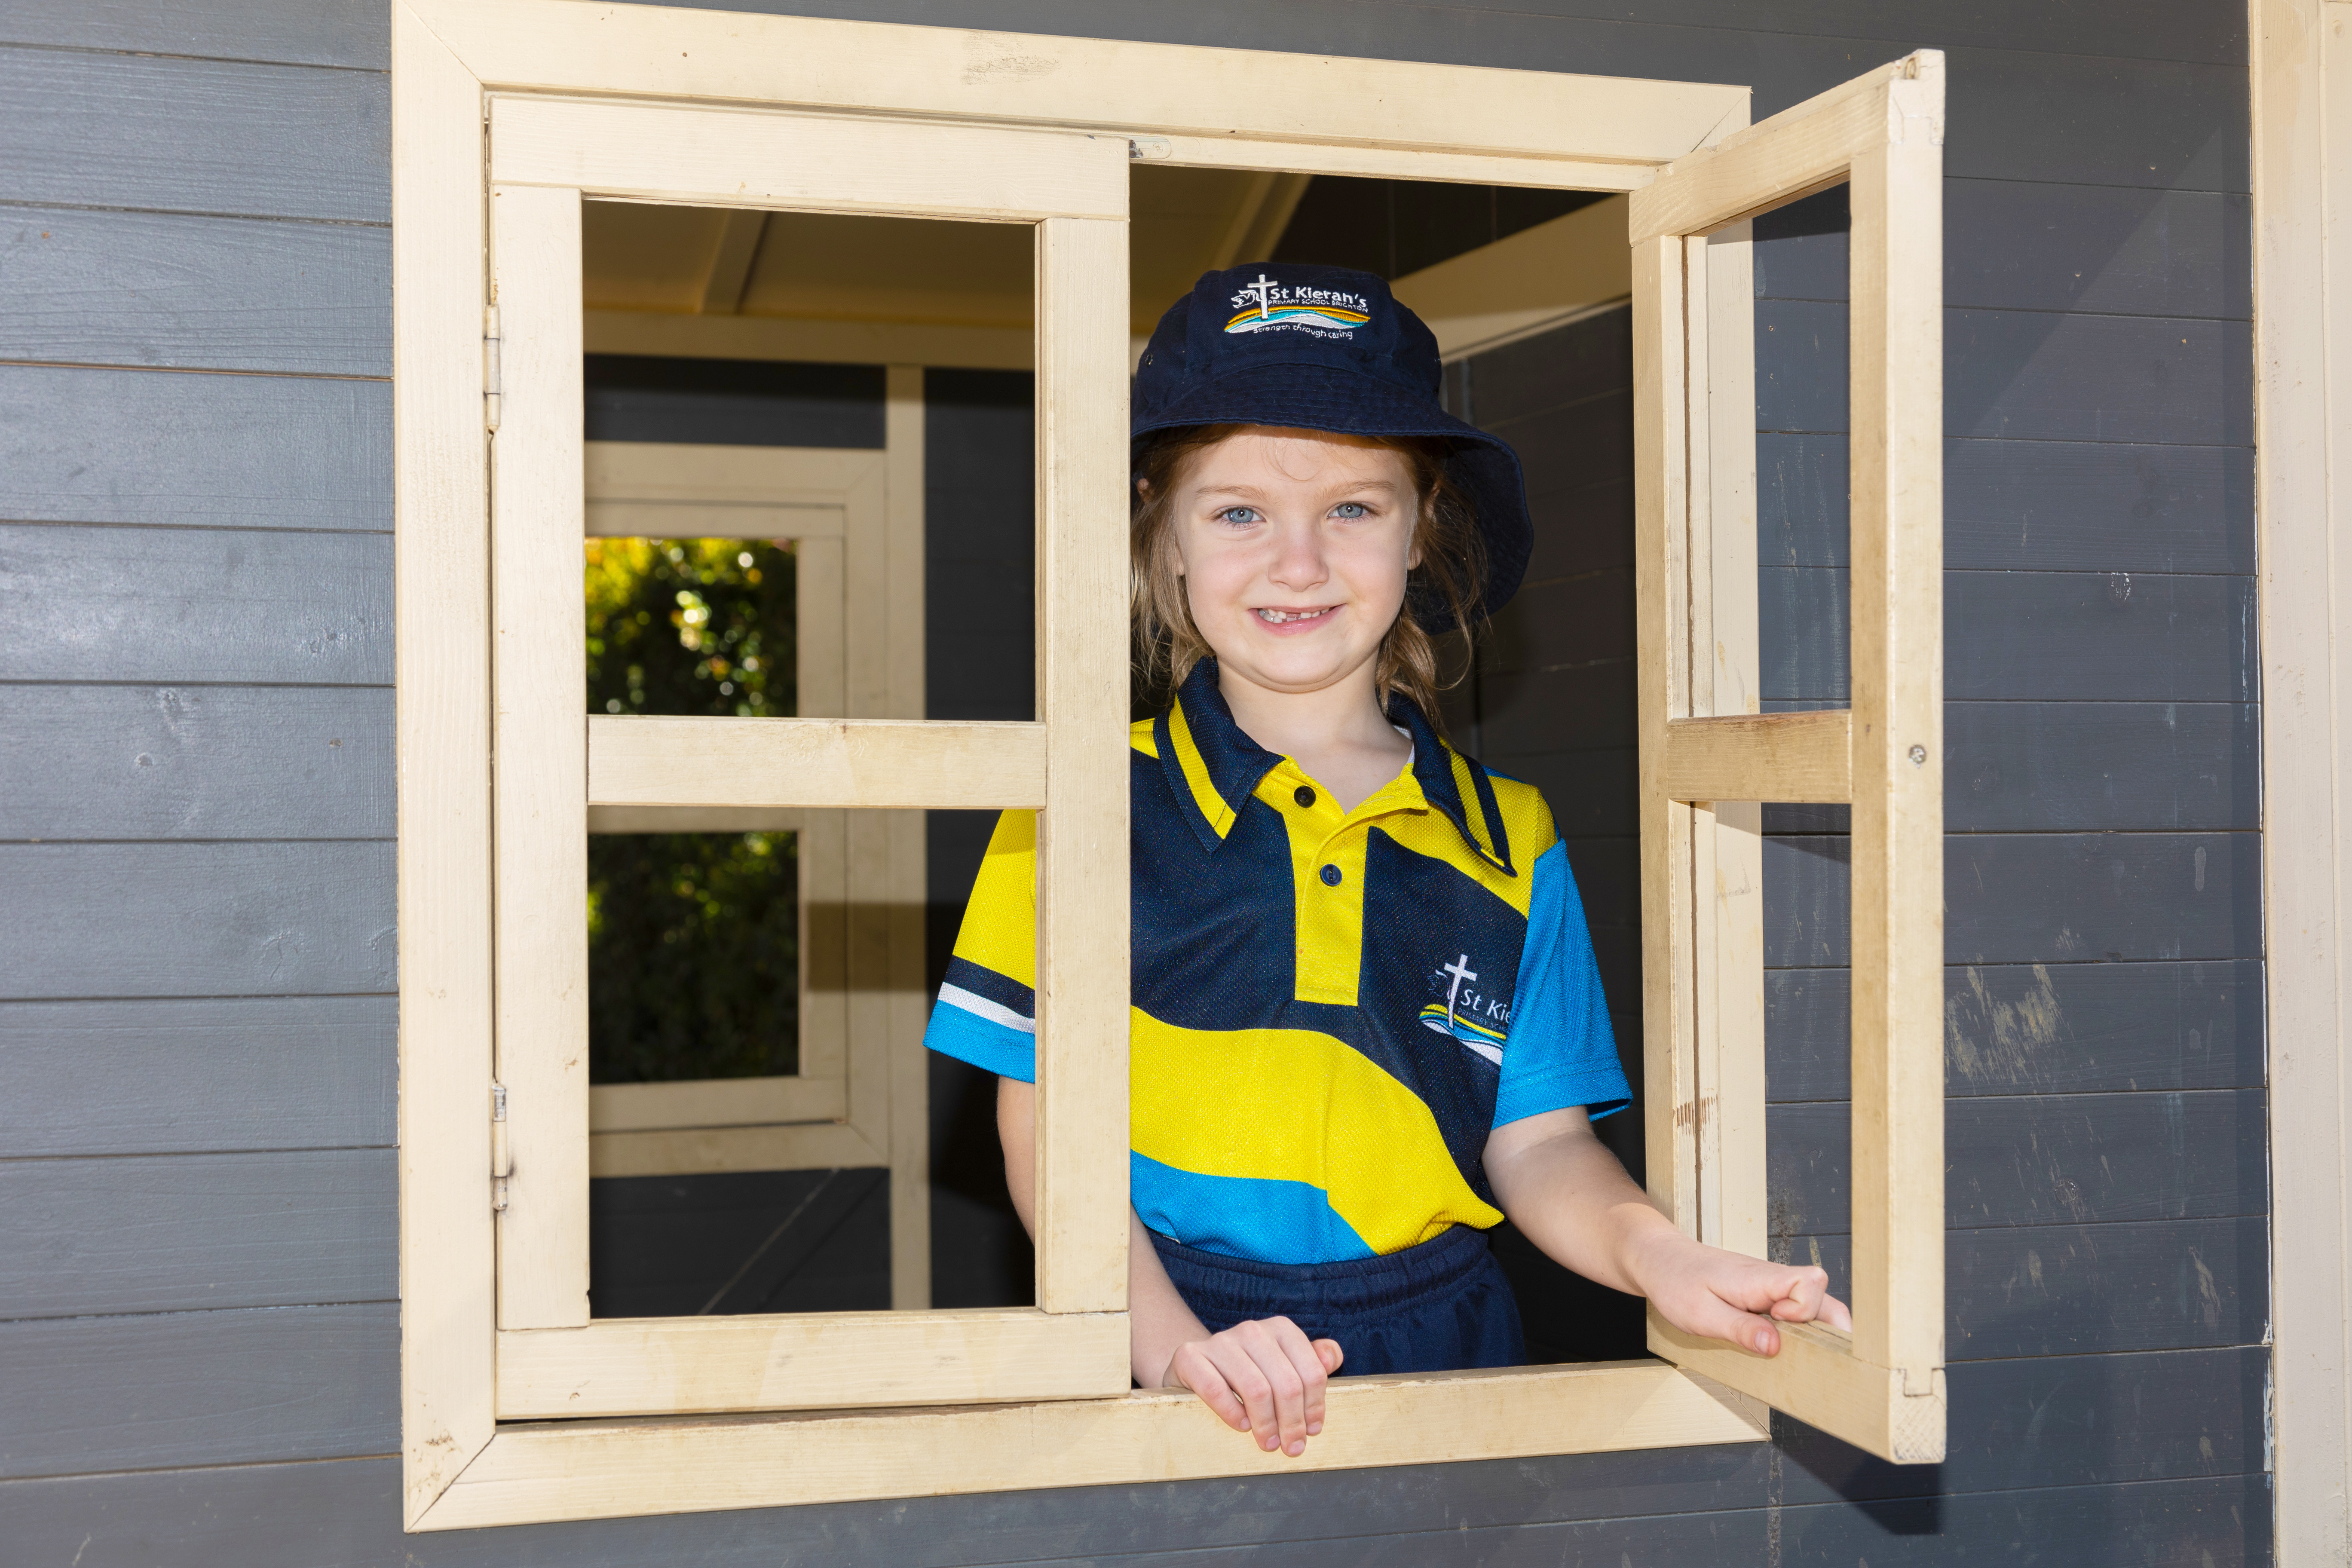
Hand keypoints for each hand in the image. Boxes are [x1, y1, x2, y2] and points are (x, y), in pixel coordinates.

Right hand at [1163, 1317, 1344, 1456]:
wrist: (1196, 1369)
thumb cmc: (1248, 1374)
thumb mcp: (1283, 1366)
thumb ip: (1312, 1363)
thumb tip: (1332, 1358)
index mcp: (1281, 1329)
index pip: (1312, 1371)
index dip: (1316, 1407)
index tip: (1313, 1431)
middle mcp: (1252, 1330)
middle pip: (1286, 1383)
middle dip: (1292, 1422)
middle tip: (1291, 1447)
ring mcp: (1220, 1341)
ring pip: (1256, 1389)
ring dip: (1266, 1424)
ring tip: (1268, 1443)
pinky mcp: (1190, 1356)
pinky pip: (1217, 1390)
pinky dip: (1233, 1414)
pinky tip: (1241, 1426)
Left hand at [1629, 1231, 1851, 1356]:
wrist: (1660, 1259)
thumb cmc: (1676, 1283)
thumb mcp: (1700, 1315)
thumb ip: (1740, 1329)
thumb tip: (1775, 1347)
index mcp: (1759, 1278)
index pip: (1810, 1283)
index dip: (1804, 1309)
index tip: (1779, 1323)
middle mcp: (1772, 1278)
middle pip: (1823, 1296)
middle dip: (1825, 1328)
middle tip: (1800, 1351)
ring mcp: (1772, 1286)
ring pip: (1814, 1304)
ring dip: (1811, 1330)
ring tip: (1791, 1351)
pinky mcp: (1766, 1294)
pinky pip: (1796, 1308)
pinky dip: (1797, 1328)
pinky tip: (1778, 1342)